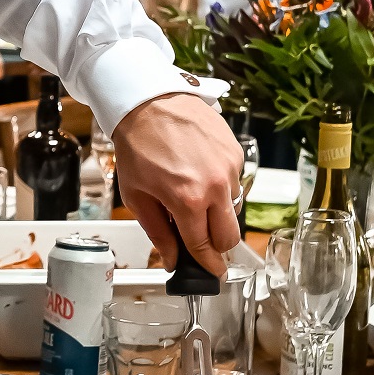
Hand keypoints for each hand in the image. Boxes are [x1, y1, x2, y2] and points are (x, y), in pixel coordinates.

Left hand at [112, 91, 243, 277]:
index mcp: (187, 201)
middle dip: (218, 246)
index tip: (212, 273)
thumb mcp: (137, 195)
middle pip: (230, 236)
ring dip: (218, 214)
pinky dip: (220, 188)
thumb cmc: (137, 145)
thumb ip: (157, 232)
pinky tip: (200, 175)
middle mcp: (214, 186)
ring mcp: (229, 168)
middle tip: (204, 244)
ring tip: (195, 199)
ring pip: (234, 210)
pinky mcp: (236, 153)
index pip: (204, 246)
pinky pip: (234, 183)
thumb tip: (172, 260)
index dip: (208, 265)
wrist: (150, 101)